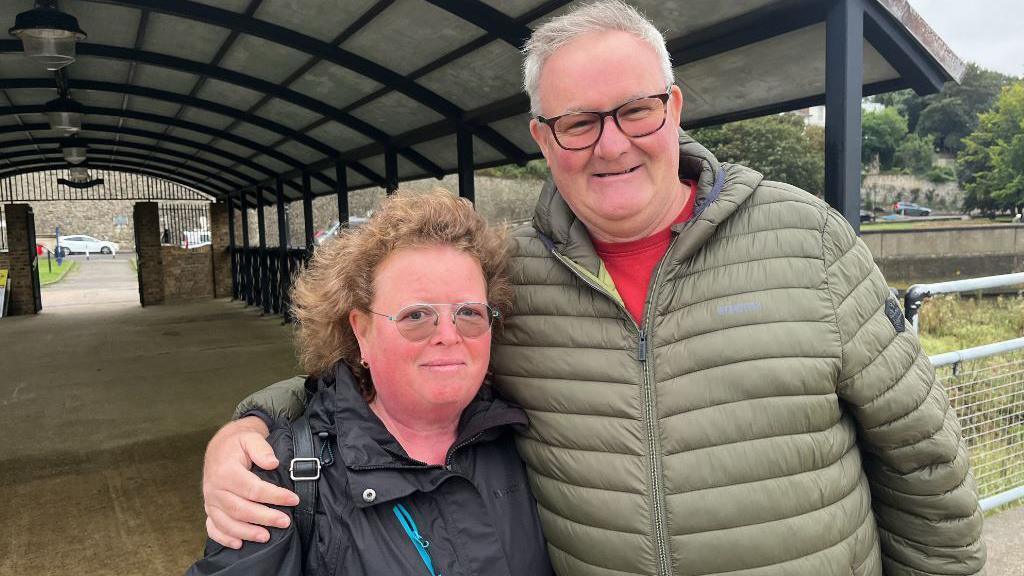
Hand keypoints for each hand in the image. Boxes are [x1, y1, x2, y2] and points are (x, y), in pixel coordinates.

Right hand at [202, 416, 299, 547]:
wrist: (220, 446)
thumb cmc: (238, 443)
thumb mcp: (250, 438)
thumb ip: (261, 449)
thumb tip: (273, 463)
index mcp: (226, 471)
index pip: (253, 489)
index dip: (275, 496)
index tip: (293, 499)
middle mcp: (215, 489)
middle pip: (240, 509)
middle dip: (264, 518)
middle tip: (285, 522)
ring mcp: (210, 501)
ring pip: (227, 522)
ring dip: (247, 532)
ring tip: (266, 537)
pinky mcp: (209, 509)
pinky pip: (213, 527)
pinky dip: (224, 538)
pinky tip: (238, 544)